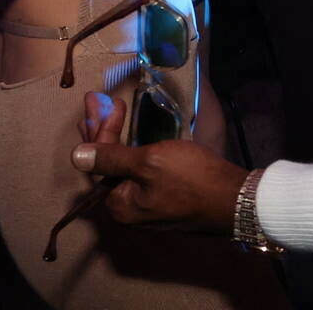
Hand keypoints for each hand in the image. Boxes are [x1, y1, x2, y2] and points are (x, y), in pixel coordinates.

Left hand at [70, 99, 244, 233]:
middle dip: (102, 130)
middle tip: (97, 100)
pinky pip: (141, 174)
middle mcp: (130, 211)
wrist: (236, 200)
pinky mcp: (166, 200)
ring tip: (112, 112)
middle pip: (108, 165)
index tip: (100, 100)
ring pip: (124, 168)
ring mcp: (149, 207)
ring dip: (118, 138)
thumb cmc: (191, 178)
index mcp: (120, 205)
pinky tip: (134, 138)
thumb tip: (76, 156)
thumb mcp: (149, 162)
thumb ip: (112, 158)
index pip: (97, 163)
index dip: (97, 129)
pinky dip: (134, 151)